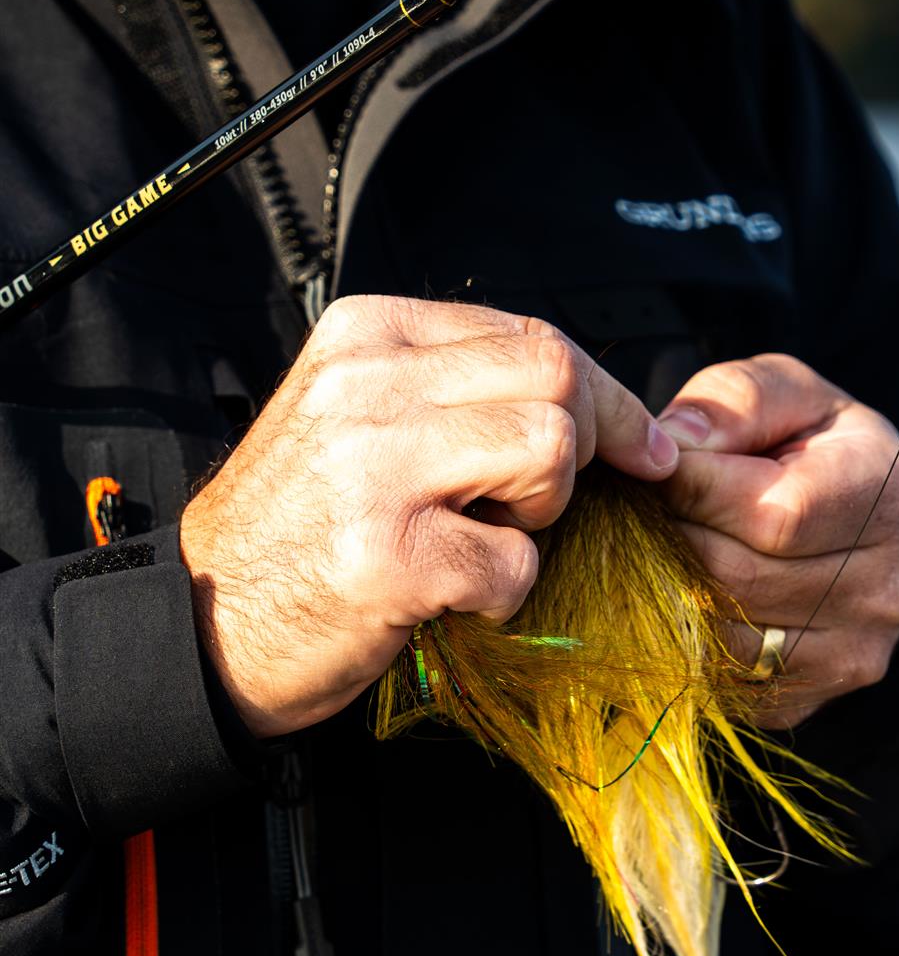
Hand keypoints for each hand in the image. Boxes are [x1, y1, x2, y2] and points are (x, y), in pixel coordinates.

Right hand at [180, 295, 677, 737]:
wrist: (200, 622)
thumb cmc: (297, 527)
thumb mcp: (355, 412)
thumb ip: (451, 384)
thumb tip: (588, 392)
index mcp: (366, 333)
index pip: (532, 333)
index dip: (606, 395)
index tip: (640, 444)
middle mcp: (367, 385)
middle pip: (555, 378)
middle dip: (587, 445)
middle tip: (539, 503)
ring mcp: (374, 469)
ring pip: (550, 451)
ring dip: (540, 515)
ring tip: (476, 537)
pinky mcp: (388, 557)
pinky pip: (515, 563)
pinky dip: (501, 594)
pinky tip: (444, 595)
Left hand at [657, 355, 898, 727]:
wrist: (865, 526)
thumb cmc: (815, 447)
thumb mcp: (789, 395)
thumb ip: (736, 402)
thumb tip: (674, 443)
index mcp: (889, 497)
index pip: (774, 515)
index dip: (693, 490)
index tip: (653, 466)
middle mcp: (883, 589)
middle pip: (739, 579)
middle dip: (671, 538)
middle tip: (637, 509)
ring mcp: (851, 655)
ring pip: (722, 634)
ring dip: (666, 591)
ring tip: (650, 547)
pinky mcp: (809, 698)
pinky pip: (718, 677)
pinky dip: (680, 638)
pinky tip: (673, 594)